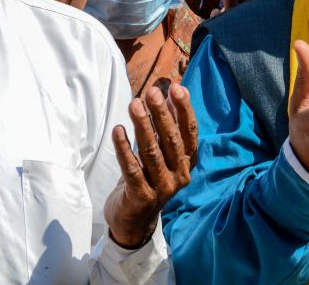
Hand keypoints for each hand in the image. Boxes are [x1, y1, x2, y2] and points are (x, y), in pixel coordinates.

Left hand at [105, 84, 196, 247]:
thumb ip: (169, 125)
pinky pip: (132, 169)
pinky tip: (118, 130)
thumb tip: (172, 90)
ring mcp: (162, 187)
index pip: (190, 132)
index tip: (176, 87)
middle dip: (161, 114)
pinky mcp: (142, 197)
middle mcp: (180, 175)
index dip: (184, 109)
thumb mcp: (162, 152)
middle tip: (151, 93)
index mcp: (187, 162)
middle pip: (172, 140)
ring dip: (142, 126)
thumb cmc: (149, 178)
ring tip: (134, 104)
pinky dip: (124, 149)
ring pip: (152, 152)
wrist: (134, 220)